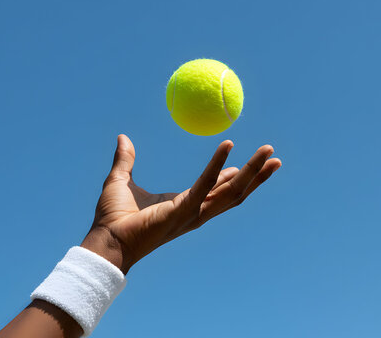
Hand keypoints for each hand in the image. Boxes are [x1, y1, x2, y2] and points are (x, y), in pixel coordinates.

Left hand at [81, 134, 281, 273]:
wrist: (106, 243)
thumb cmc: (113, 219)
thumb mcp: (121, 180)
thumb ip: (126, 160)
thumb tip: (123, 137)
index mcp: (185, 205)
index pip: (218, 189)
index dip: (235, 176)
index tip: (248, 163)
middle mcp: (195, 211)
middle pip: (235, 192)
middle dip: (257, 175)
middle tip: (274, 157)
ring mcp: (192, 213)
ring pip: (231, 190)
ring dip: (252, 171)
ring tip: (268, 152)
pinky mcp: (183, 210)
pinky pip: (205, 184)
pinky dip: (218, 165)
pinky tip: (228, 146)